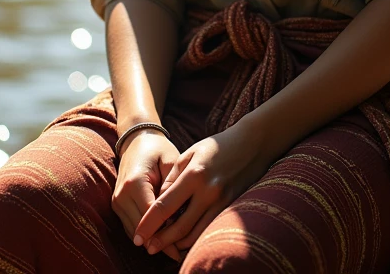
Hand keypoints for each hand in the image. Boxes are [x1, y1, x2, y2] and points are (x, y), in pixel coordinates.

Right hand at [112, 130, 184, 261]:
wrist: (137, 140)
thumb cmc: (158, 149)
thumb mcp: (171, 161)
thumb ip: (173, 186)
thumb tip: (177, 214)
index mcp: (135, 183)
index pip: (151, 216)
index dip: (166, 232)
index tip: (182, 245)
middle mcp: (121, 195)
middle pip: (141, 229)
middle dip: (160, 241)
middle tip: (181, 253)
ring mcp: (117, 202)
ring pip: (134, 232)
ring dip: (152, 240)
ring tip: (174, 249)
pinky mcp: (117, 206)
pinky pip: (131, 227)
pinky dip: (145, 234)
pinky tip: (162, 237)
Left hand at [133, 118, 271, 256]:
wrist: (252, 144)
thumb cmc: (217, 146)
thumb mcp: (190, 153)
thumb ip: (172, 178)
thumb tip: (158, 203)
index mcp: (194, 175)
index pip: (164, 207)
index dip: (148, 224)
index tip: (137, 236)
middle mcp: (208, 192)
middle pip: (179, 227)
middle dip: (161, 241)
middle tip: (148, 247)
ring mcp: (222, 202)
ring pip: (194, 234)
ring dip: (177, 244)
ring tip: (164, 244)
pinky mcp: (231, 208)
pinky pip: (207, 230)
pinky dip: (194, 238)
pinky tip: (184, 237)